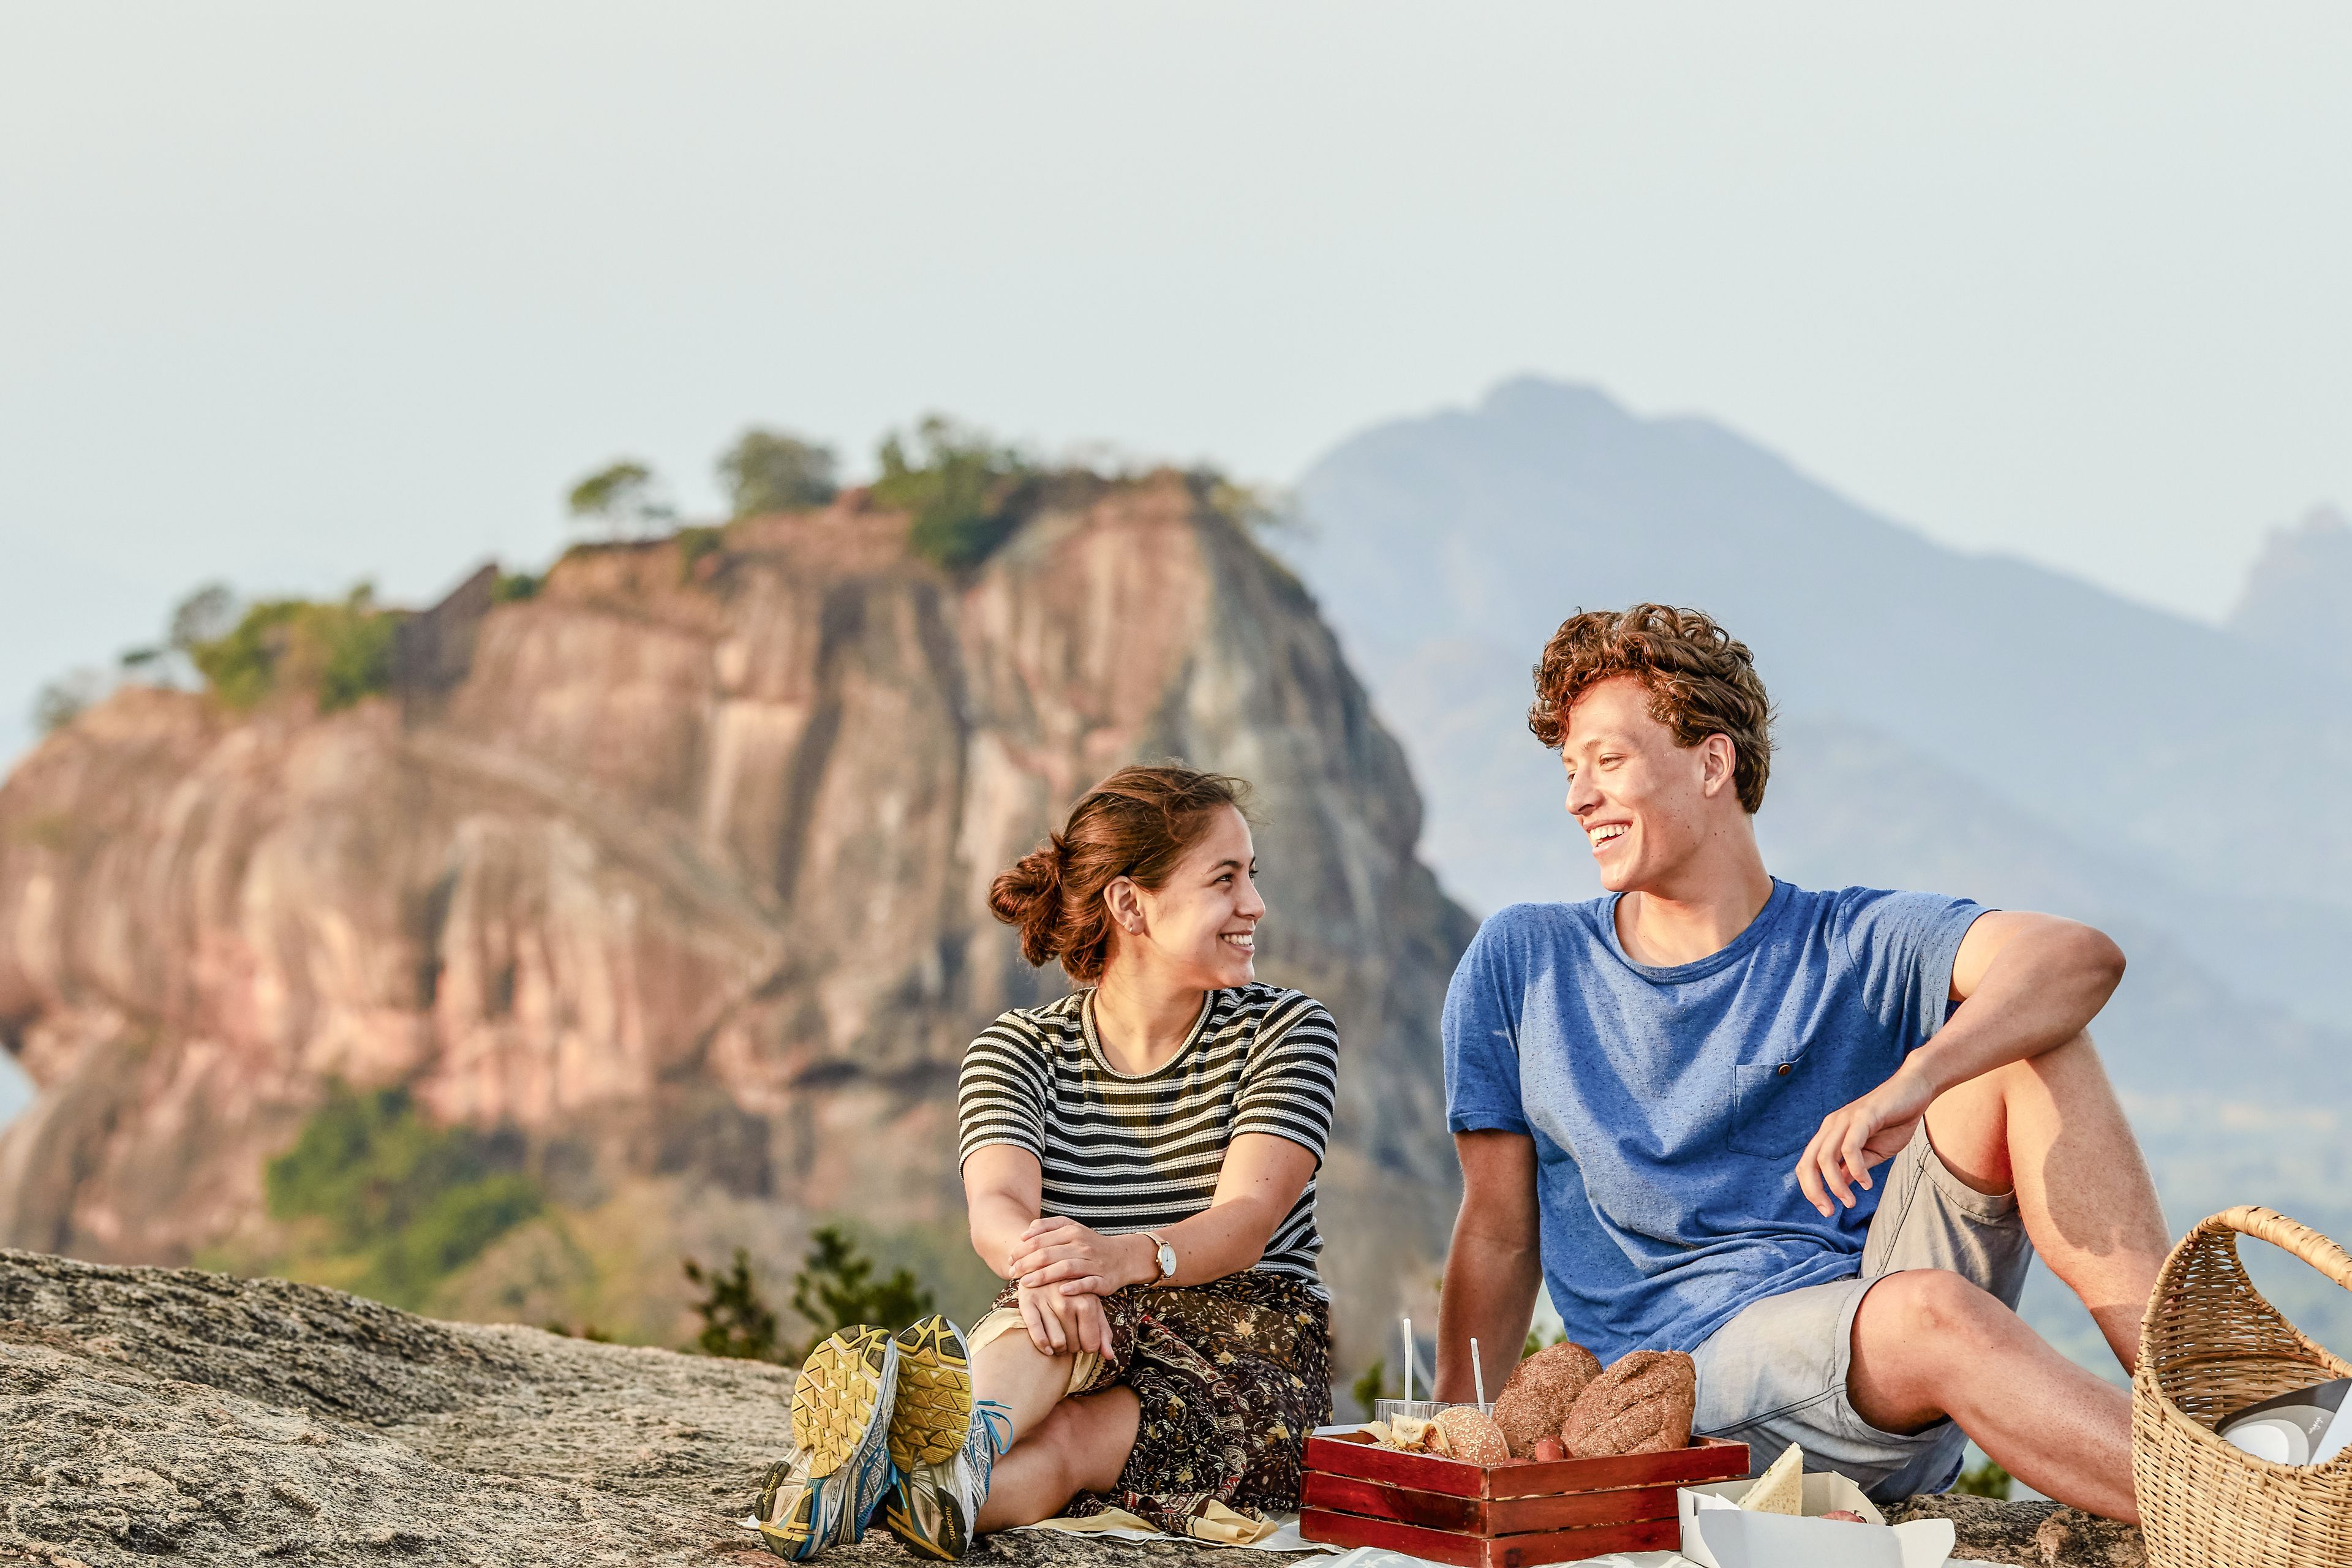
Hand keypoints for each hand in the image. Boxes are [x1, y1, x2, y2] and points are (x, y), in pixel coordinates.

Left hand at [1008, 1216, 1145, 1296]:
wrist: (1123, 1257)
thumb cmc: (1089, 1244)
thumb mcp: (1071, 1228)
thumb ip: (1047, 1227)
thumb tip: (1024, 1234)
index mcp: (1072, 1231)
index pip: (1040, 1239)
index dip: (1022, 1250)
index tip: (1009, 1260)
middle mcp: (1082, 1245)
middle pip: (1049, 1254)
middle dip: (1027, 1264)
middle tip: (1012, 1273)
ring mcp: (1093, 1263)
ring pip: (1066, 1268)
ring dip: (1044, 1276)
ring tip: (1026, 1283)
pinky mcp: (1103, 1280)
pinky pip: (1088, 1283)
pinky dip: (1075, 1287)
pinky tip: (1062, 1291)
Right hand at [1014, 1279, 1112, 1356]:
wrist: (1045, 1264)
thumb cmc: (1073, 1291)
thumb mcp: (1092, 1305)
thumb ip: (1102, 1330)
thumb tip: (1109, 1356)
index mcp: (1087, 1302)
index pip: (1091, 1343)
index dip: (1087, 1347)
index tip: (1083, 1341)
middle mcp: (1068, 1301)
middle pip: (1074, 1345)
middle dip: (1072, 1347)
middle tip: (1069, 1339)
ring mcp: (1047, 1301)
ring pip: (1057, 1342)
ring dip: (1058, 1349)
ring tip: (1058, 1341)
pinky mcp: (1028, 1301)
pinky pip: (1036, 1332)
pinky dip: (1042, 1344)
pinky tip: (1046, 1348)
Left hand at [1796, 1064, 1937, 1216]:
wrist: (1914, 1090)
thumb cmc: (1894, 1121)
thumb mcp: (1872, 1152)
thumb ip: (1854, 1167)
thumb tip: (1841, 1186)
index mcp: (1830, 1134)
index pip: (1807, 1164)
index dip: (1810, 1189)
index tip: (1826, 1209)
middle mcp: (1831, 1125)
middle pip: (1809, 1162)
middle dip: (1814, 1191)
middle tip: (1829, 1212)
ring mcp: (1845, 1119)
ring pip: (1826, 1156)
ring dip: (1836, 1185)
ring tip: (1850, 1202)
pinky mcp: (1863, 1116)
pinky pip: (1851, 1147)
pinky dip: (1856, 1169)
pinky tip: (1867, 1183)